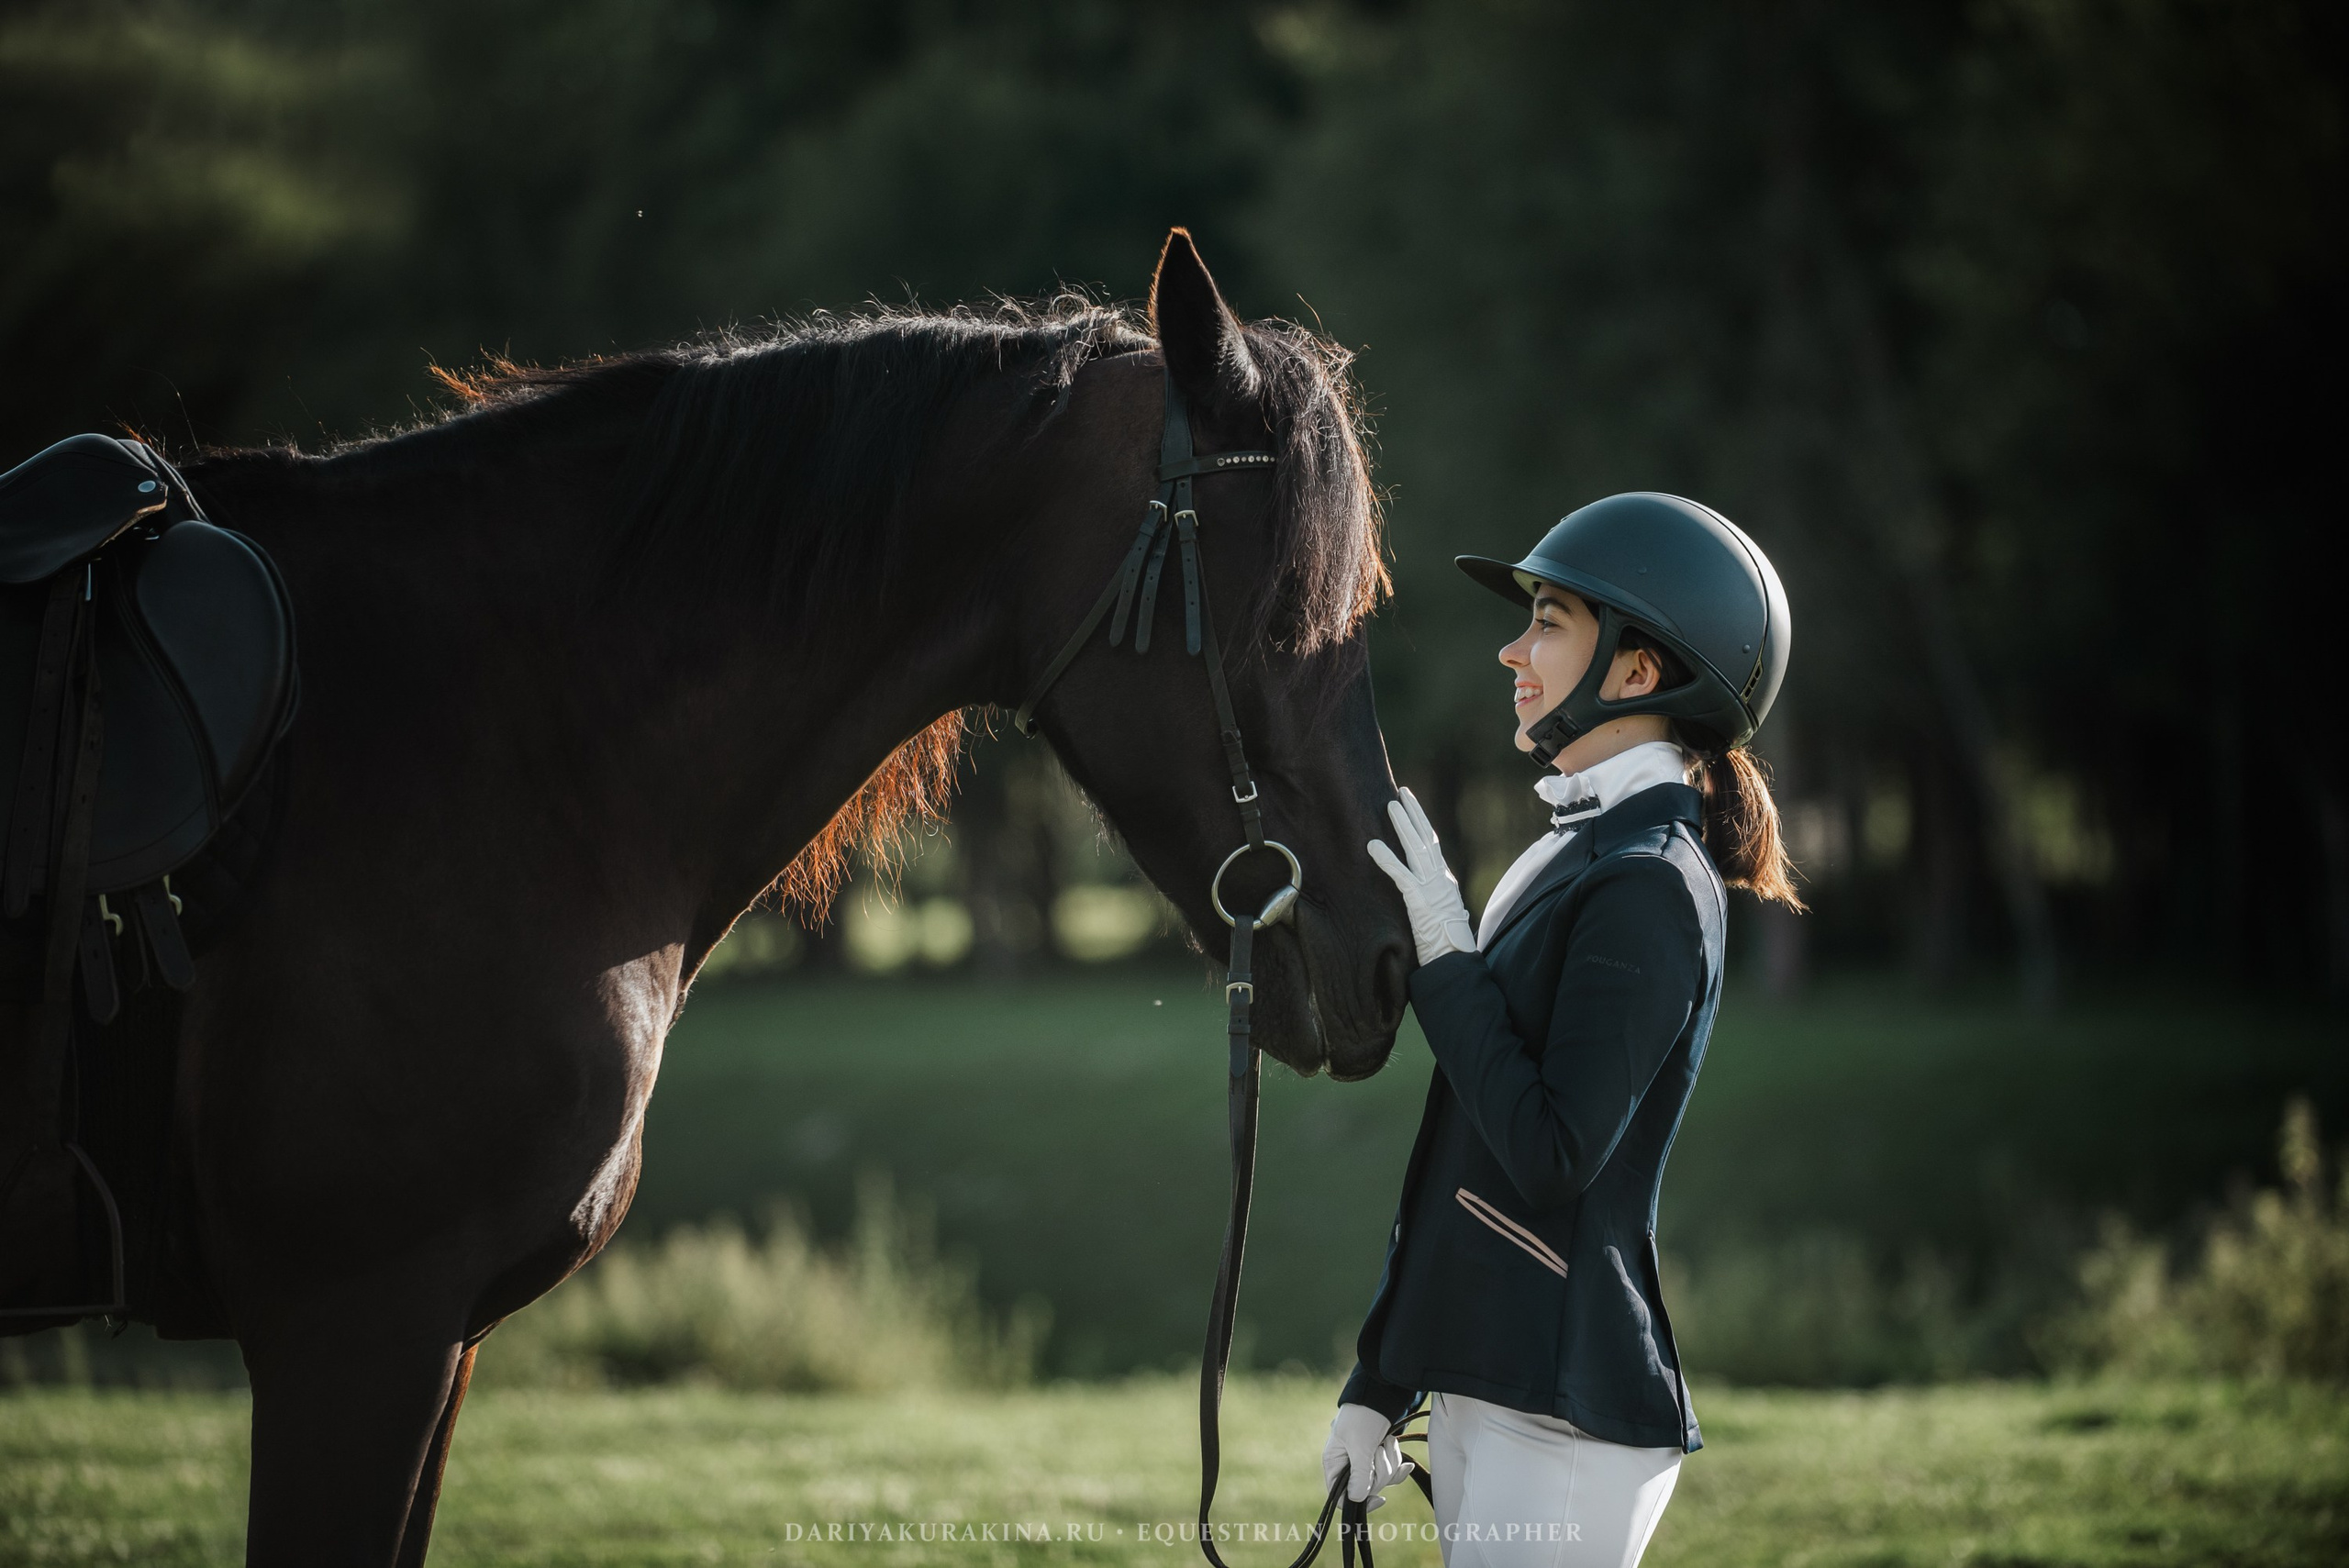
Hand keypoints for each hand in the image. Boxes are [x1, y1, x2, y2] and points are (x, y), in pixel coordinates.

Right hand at [1322, 1403, 1412, 1507]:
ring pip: (1381, 1480)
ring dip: (1390, 1462)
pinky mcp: (1379, 1456)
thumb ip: (1359, 1474)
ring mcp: (1365, 1461)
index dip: (1358, 1501)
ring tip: (1388, 1441)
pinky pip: (1391, 1472)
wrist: (1382, 1394)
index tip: (1379, 1498)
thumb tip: (1356, 1499)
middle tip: (1380, 1451)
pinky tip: (1407, 1465)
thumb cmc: (1363, 1416)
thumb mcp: (1360, 1445)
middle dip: (1380, 1472)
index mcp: (1334, 1463)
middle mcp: (1348, 1465)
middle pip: (1365, 1489)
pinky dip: (1398, 1465)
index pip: (1340, 1496)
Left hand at [1366, 787, 1475, 964]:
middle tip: (1403, 792)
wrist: (1454, 958)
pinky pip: (1400, 875)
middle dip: (1414, 813)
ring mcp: (1431, 887)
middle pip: (1427, 838)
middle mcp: (1441, 878)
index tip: (1412, 808)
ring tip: (1391, 805)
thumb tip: (1426, 893)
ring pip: (1417, 848)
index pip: (1432, 846)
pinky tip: (1373, 845)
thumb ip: (1433, 898)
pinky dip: (1387, 859)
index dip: (1422, 825)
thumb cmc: (1446, 942)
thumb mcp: (1441, 913)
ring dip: (1403, 825)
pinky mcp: (1419, 900)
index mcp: (1445, 881)